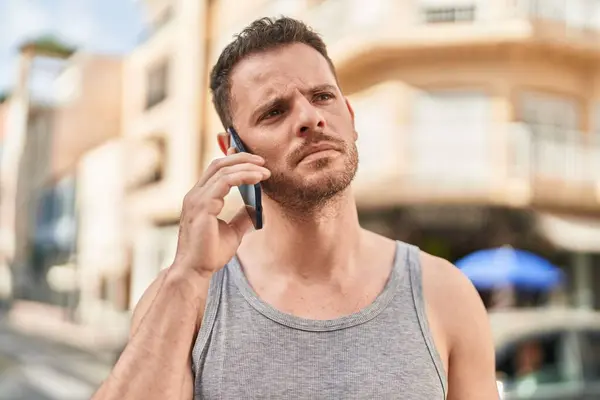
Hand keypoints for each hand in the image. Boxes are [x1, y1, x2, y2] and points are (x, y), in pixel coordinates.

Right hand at [172, 150, 269, 276]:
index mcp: (200, 199)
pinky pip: (224, 182)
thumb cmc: (210, 254)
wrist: (196, 271)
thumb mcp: (232, 232)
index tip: (252, 158)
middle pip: (218, 164)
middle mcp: (195, 195)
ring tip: (265, 171)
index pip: (215, 170)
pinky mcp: (202, 206)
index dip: (233, 159)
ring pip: (223, 170)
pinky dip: (242, 176)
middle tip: (262, 161)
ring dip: (246, 167)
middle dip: (242, 158)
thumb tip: (256, 206)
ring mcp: (196, 199)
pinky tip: (257, 179)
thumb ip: (242, 217)